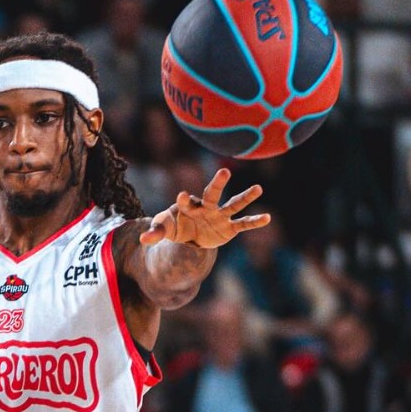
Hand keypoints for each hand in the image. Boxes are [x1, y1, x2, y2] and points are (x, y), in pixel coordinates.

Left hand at [140, 168, 269, 251]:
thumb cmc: (175, 227)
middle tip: (224, 171)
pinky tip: (267, 217)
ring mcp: (219, 216)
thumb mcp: (163, 229)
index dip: (184, 200)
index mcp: (188, 207)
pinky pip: (243, 224)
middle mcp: (206, 208)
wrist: (189, 238)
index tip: (182, 196)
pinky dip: (254, 222)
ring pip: (233, 205)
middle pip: (212, 194)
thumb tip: (143, 240)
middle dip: (218, 184)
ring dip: (245, 197)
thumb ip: (155, 233)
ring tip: (258, 189)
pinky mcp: (228, 228)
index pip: (186, 202)